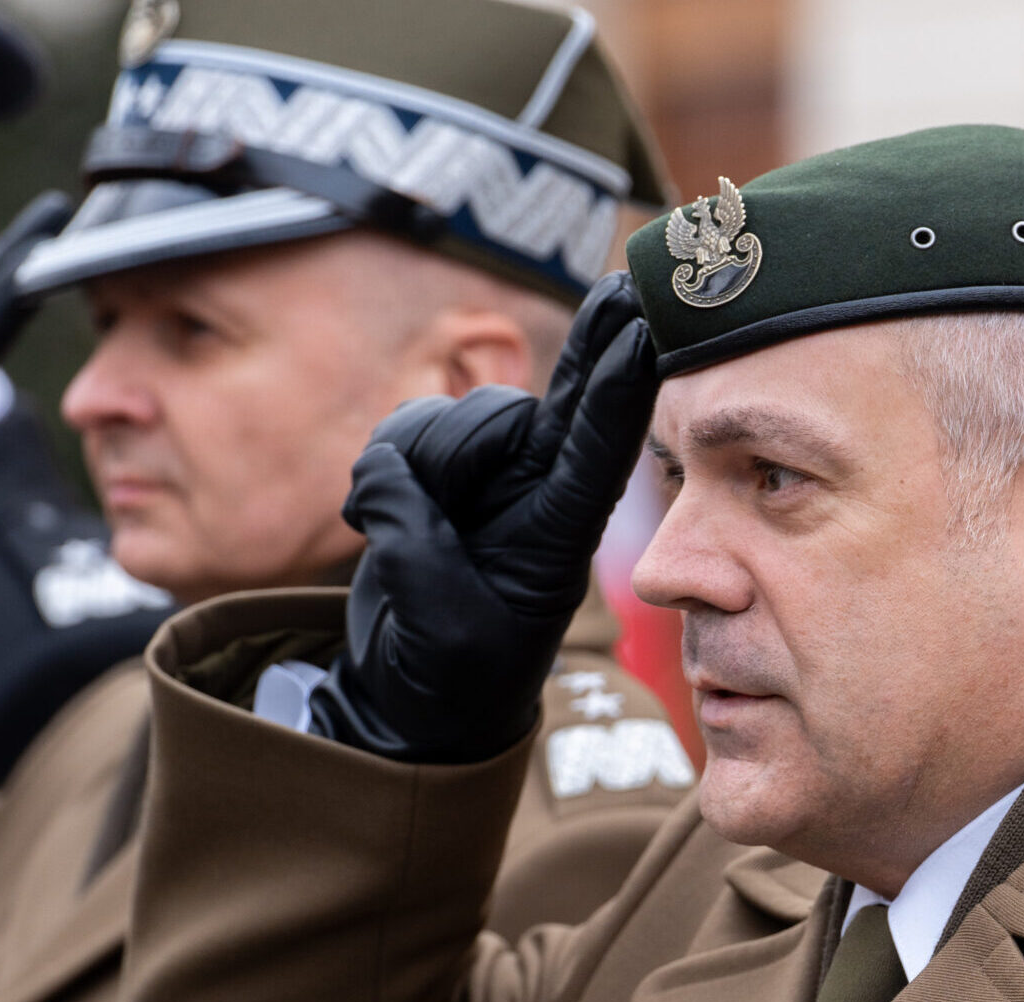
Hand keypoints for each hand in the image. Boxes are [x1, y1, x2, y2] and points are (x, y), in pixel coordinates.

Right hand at [309, 272, 658, 763]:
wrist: (412, 699)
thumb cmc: (448, 673)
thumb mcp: (437, 619)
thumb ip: (412, 538)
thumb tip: (387, 471)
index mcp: (558, 535)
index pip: (599, 447)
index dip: (621, 385)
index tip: (650, 328)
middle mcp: (532, 494)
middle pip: (547, 403)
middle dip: (591, 345)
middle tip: (629, 280)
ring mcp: (485, 481)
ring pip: (460, 416)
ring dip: (428, 454)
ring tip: (401, 526)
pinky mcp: (434, 478)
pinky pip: (405, 435)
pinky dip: (385, 466)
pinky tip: (372, 517)